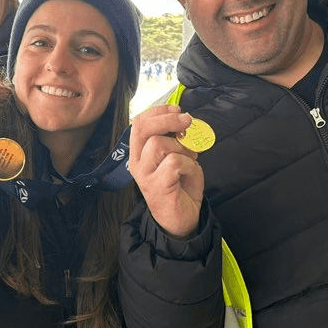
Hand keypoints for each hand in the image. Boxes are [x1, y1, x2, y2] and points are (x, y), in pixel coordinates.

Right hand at [129, 105, 204, 238]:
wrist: (182, 218)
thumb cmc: (180, 185)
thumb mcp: (179, 155)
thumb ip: (177, 139)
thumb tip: (185, 120)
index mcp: (139, 152)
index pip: (139, 123)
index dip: (159, 111)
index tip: (177, 109)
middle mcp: (137, 162)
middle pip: (142, 128)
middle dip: (167, 119)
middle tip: (187, 121)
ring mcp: (144, 175)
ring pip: (158, 144)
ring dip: (181, 146)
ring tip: (190, 157)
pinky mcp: (156, 187)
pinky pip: (174, 163)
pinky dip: (188, 163)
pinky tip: (190, 172)